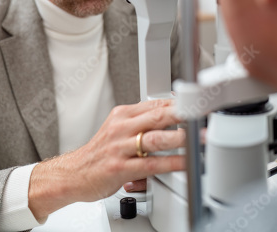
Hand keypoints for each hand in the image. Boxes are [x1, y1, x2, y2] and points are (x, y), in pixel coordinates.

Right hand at [28, 99, 184, 219]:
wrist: (73, 174)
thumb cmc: (100, 153)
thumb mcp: (118, 129)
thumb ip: (141, 121)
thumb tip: (169, 113)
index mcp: (122, 116)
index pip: (155, 104)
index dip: (179, 103)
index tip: (197, 102)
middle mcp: (121, 128)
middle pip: (158, 116)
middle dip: (184, 114)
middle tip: (203, 113)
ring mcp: (121, 148)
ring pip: (156, 139)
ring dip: (181, 138)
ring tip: (199, 137)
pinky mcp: (121, 168)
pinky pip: (152, 165)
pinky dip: (172, 163)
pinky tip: (185, 163)